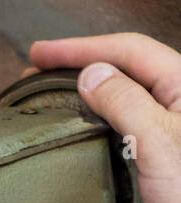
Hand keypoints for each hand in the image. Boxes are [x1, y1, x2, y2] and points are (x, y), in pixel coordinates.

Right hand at [30, 34, 180, 202]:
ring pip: (125, 96)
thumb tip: (90, 74)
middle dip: (80, 65)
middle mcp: (180, 102)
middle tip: (36, 73)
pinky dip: (97, 118)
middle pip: (126, 68)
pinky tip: (78, 127)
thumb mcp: (157, 143)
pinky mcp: (164, 154)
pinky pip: (126, 123)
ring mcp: (172, 129)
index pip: (128, 50)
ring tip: (50, 96)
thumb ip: (125, 103)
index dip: (80, 48)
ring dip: (86, 92)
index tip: (39, 55)